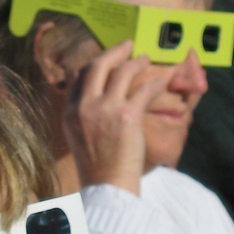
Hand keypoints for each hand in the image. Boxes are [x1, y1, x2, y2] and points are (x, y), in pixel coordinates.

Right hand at [62, 41, 165, 196]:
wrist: (107, 188)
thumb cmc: (97, 169)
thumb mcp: (78, 138)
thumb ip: (84, 117)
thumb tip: (97, 104)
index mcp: (71, 112)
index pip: (79, 76)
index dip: (95, 64)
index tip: (107, 60)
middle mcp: (85, 106)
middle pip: (98, 65)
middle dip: (115, 51)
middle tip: (127, 45)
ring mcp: (106, 109)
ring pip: (122, 71)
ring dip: (137, 61)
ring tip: (146, 59)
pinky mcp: (128, 116)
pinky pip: (144, 89)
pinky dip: (155, 82)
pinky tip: (162, 81)